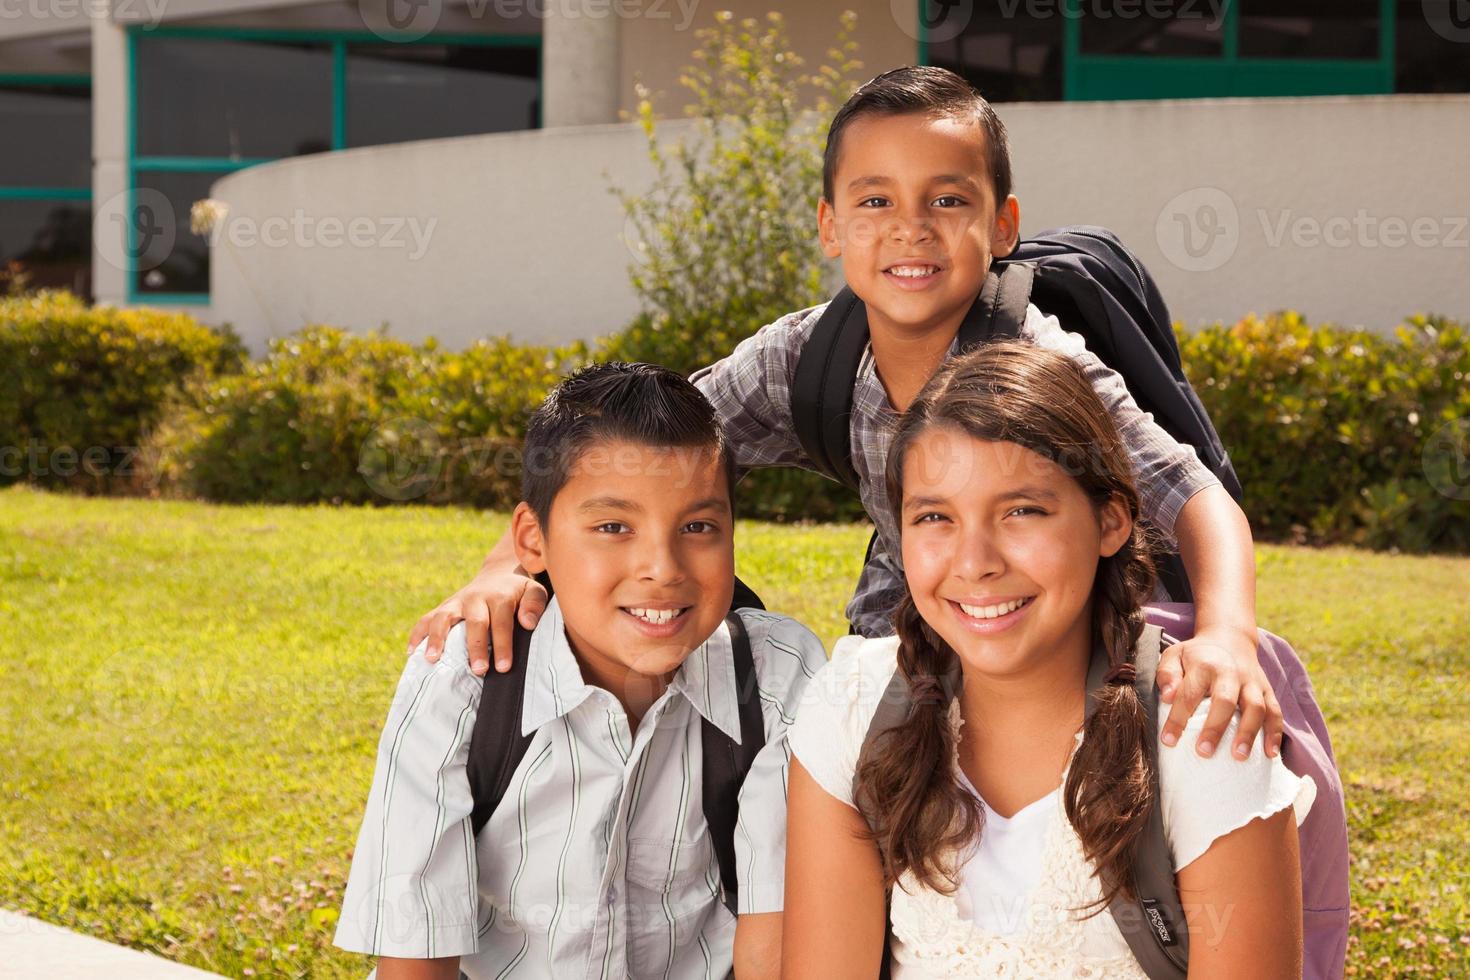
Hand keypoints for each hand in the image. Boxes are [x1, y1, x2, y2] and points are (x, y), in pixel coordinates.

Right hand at [406, 567, 548, 674]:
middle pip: (474, 622)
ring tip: (432, 659)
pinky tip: (411, 653)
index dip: (502, 645)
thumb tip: (528, 623)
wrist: (498, 576)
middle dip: (475, 647)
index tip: (504, 667)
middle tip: (479, 670)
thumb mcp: (534, 592)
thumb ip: (534, 605)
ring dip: (437, 638)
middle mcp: (475, 598)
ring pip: (443, 618)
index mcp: (500, 596)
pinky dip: (416, 634)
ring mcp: (456, 602)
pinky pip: (426, 619)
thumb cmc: (518, 593)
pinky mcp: (443, 607)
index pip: (501, 622)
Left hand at [1155, 627, 1282, 759]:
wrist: (1229, 639)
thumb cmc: (1196, 656)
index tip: (1168, 740)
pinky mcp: (1268, 691)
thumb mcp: (1174, 656)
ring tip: (1239, 756)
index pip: (1189, 693)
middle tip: (1203, 752)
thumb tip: (1167, 697)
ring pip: (1256, 707)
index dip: (1178, 718)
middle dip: (1215, 728)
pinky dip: (1275, 733)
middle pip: (1225, 701)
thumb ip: (1167, 675)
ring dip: (1248, 733)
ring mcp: (1252, 682)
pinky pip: (1275, 712)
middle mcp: (1231, 673)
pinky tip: (1270, 754)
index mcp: (1204, 665)